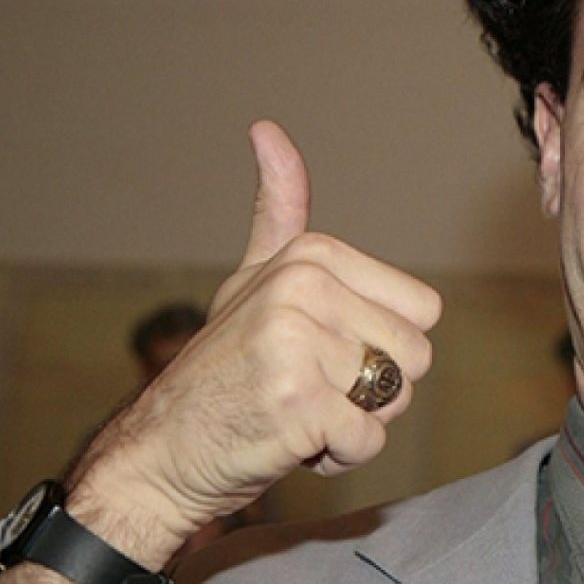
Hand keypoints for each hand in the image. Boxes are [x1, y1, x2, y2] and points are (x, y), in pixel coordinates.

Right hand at [69, 121, 441, 563]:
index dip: (382, 345)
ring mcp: (299, 344)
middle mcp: (306, 288)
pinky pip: (368, 440)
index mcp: (312, 255)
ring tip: (298, 411)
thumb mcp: (253, 277)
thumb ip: (279, 211)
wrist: (159, 451)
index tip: (323, 351)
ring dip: (355, 422)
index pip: (423, 311)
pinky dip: (340, 456)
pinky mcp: (297, 404)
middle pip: (416, 356)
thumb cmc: (222, 368)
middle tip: (310, 388)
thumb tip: (267, 127)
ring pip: (394, 399)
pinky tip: (290, 441)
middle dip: (374, 388)